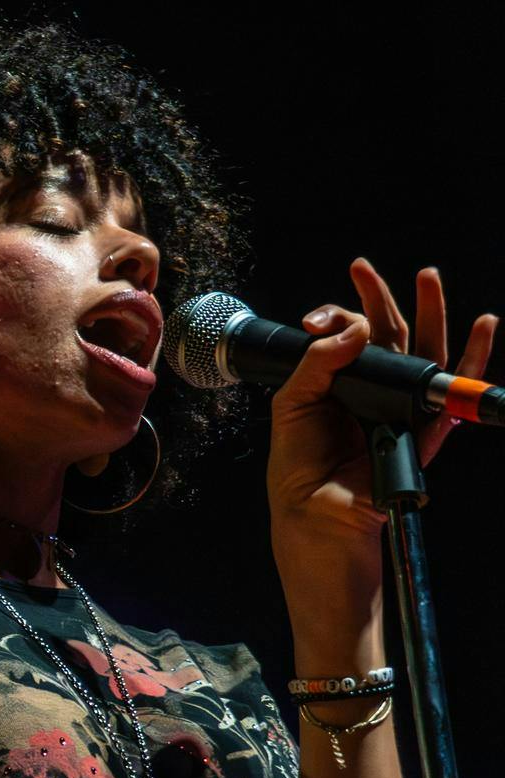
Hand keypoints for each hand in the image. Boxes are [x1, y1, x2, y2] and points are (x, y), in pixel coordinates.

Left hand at [268, 257, 497, 556]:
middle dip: (382, 299)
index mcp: (342, 381)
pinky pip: (457, 389)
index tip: (315, 318)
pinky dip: (475, 357)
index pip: (349, 335)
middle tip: (365, 269)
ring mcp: (402, 405)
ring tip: (428, 277)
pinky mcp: (425, 426)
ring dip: (433, 312)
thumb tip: (356, 329)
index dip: (337, 317)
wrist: (315, 508)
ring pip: (426, 350)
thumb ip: (318, 363)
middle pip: (389, 334)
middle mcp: (374, 389)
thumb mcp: (293, 402)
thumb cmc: (300, 462)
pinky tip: (483, 326)